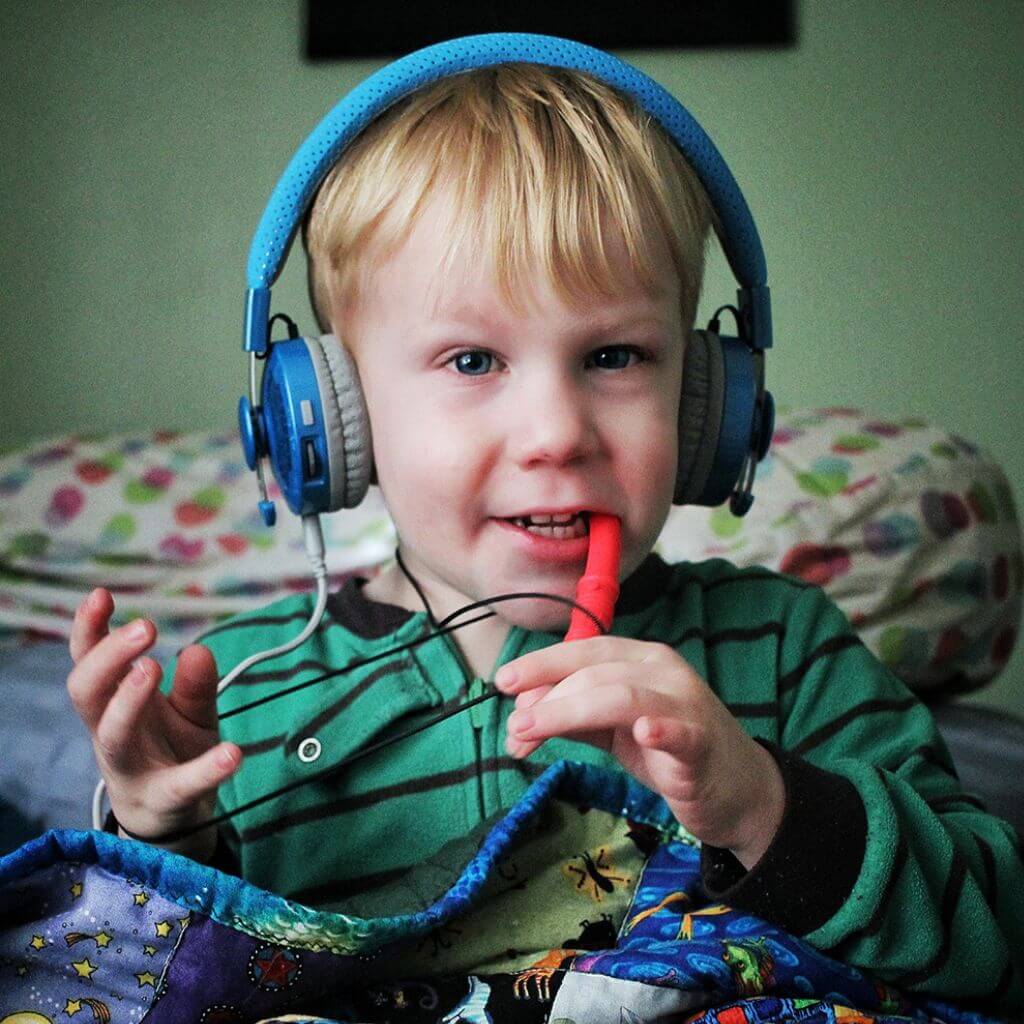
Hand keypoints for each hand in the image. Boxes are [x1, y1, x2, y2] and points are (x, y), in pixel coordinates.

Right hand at [67, 588, 241, 859]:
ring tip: (152, 668)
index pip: (89, 663)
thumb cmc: (172, 751)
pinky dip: (207, 769)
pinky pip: (182, 785)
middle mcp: (111, 733)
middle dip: (108, 658)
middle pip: (87, 693)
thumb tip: (198, 650)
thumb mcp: (190, 712)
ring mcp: (132, 769)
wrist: (171, 819)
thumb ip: (195, 684)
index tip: (101, 595)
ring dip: (130, 701)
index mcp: (113, 704)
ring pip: (113, 736)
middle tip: (144, 628)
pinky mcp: (165, 801)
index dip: (88, 630)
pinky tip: (233, 753)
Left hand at [494, 637, 784, 868]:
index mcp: (640, 659)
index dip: (540, 663)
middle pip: (594, 674)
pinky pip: (680, 731)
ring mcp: (686, 705)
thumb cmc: (668, 750)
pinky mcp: (702, 744)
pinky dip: (661, 727)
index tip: (502, 682)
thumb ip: (573, 715)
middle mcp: (663, 671)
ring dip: (568, 711)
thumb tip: (520, 713)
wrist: (737, 789)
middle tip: (513, 730)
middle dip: (545, 700)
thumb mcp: (613, 727)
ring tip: (531, 731)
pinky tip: (644, 731)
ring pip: (621, 696)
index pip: (583, 651)